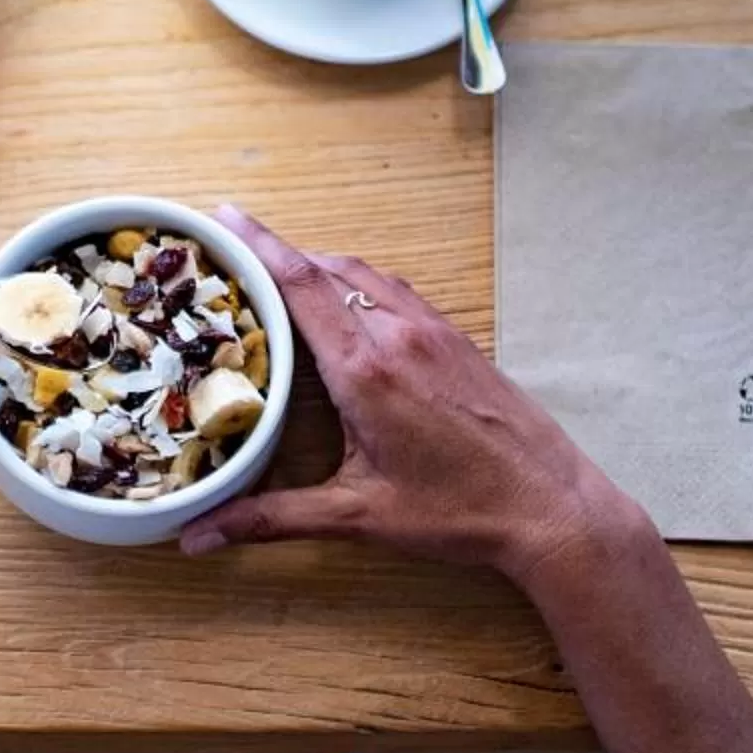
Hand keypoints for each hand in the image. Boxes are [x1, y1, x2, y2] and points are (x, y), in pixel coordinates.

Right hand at [179, 206, 645, 583]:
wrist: (552, 507)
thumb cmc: (461, 511)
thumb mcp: (359, 515)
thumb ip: (273, 519)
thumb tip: (200, 536)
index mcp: (367, 369)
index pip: (301, 285)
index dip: (256, 244)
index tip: (222, 215)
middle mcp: (400, 335)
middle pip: (326, 269)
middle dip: (275, 254)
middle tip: (231, 254)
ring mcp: (434, 332)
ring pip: (363, 275)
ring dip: (317, 267)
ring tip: (276, 276)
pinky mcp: (457, 341)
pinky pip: (395, 292)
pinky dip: (357, 286)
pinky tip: (343, 310)